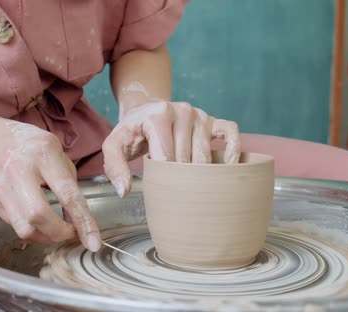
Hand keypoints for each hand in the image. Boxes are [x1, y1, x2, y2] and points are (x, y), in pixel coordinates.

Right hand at [0, 120, 100, 250]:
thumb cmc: (33, 147)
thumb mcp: (58, 154)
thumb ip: (70, 185)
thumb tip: (79, 221)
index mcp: (44, 156)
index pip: (67, 194)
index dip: (83, 221)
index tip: (93, 241)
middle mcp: (19, 172)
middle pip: (39, 216)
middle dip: (60, 233)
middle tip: (72, 233)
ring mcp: (2, 188)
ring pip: (24, 228)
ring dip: (46, 237)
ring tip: (57, 231)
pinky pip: (15, 226)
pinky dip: (33, 231)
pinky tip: (41, 224)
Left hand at [102, 101, 240, 196]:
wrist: (145, 108)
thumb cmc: (132, 131)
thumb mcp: (114, 145)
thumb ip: (114, 166)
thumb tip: (125, 191)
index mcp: (158, 114)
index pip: (166, 156)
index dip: (162, 176)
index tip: (158, 185)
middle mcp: (182, 110)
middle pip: (187, 158)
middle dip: (180, 177)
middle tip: (173, 187)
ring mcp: (200, 114)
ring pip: (206, 153)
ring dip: (199, 173)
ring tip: (190, 184)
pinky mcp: (214, 120)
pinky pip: (231, 134)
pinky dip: (233, 151)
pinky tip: (227, 167)